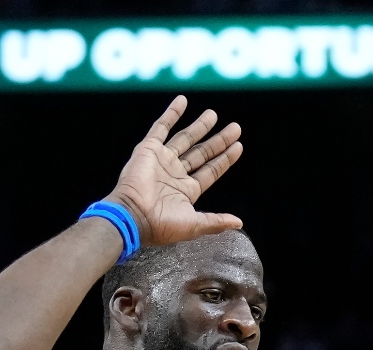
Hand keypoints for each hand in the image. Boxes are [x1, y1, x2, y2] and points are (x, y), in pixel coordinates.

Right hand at [102, 97, 243, 248]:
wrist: (133, 216)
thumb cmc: (161, 225)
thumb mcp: (194, 225)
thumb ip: (216, 221)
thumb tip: (239, 223)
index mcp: (186, 191)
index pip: (210, 171)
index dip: (225, 159)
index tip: (239, 146)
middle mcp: (175, 174)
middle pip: (202, 153)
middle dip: (218, 140)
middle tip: (235, 128)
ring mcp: (162, 160)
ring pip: (185, 138)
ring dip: (200, 126)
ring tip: (214, 114)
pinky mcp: (148, 149)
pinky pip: (161, 127)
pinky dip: (172, 113)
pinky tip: (182, 101)